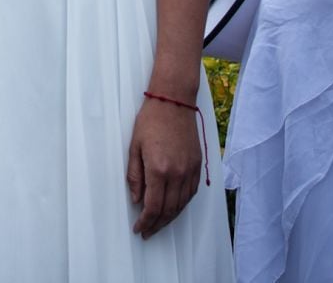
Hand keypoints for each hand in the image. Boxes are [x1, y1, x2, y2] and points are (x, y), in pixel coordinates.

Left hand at [127, 94, 202, 238]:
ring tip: (159, 224)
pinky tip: (174, 208)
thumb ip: (135, 176)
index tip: (139, 228)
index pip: (153, 207)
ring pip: (182, 204)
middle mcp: (177, 173)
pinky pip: (192, 193)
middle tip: (147, 231)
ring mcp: (190, 170)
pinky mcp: (198, 164)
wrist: (174, 101)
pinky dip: (182, 205)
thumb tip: (136, 199)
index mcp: (159, 169)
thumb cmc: (150, 121)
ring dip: (170, 218)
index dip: (145, 221)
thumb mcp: (135, 147)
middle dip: (157, 224)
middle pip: (169, 210)